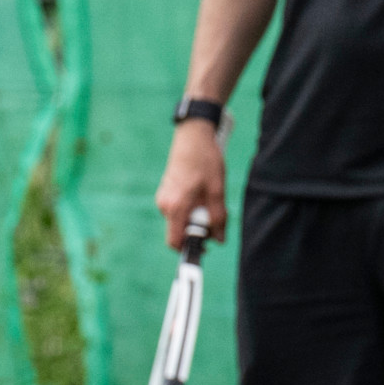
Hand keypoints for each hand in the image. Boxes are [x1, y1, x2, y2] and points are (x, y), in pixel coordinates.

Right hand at [155, 120, 227, 248]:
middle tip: (216, 217)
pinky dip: (191, 208)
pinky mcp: (166, 191)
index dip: (190, 248)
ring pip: (180, 219)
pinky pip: (178, 209)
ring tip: (211, 199)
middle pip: (179, 230)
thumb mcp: (217, 190)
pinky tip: (203, 193)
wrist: (193, 135)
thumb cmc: (206, 161)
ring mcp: (163, 197)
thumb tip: (220, 240)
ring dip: (196, 217)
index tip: (207, 246)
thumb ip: (218, 217)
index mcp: (176, 206)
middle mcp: (165, 204)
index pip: (175, 241)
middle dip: (198, 229)